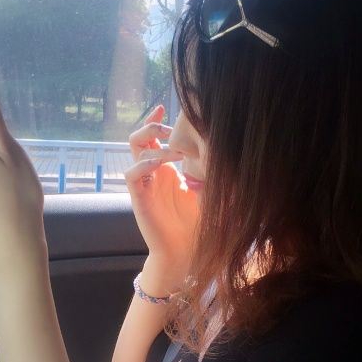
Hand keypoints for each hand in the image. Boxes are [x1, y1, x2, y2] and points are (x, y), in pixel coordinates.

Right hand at [125, 104, 199, 271]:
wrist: (184, 254)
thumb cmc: (197, 225)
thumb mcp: (209, 191)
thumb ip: (211, 170)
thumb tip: (228, 147)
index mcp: (166, 170)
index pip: (155, 137)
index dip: (158, 120)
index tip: (170, 107)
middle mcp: (152, 173)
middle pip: (140, 136)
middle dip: (153, 125)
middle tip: (170, 126)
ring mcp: (144, 184)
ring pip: (134, 149)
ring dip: (151, 139)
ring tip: (171, 143)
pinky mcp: (139, 199)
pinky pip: (133, 174)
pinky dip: (146, 163)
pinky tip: (163, 162)